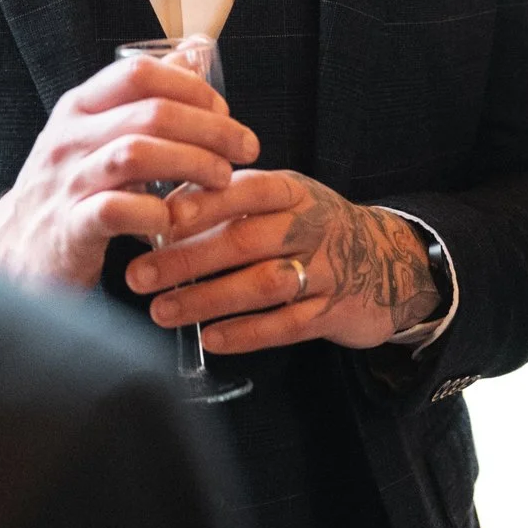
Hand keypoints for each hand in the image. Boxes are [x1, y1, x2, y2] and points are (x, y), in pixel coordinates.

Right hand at [0, 54, 259, 289]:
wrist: (14, 251)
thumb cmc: (67, 188)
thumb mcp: (94, 133)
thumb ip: (141, 98)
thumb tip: (192, 54)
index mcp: (78, 108)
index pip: (138, 74)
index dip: (191, 87)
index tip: (224, 111)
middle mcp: (70, 138)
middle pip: (150, 113)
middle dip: (210, 128)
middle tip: (244, 148)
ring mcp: (67, 182)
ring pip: (136, 155)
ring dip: (192, 164)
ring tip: (222, 180)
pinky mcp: (70, 228)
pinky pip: (118, 210)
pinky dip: (156, 212)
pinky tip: (177, 219)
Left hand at [120, 170, 439, 352]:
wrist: (389, 261)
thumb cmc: (312, 228)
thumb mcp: (282, 199)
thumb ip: (230, 200)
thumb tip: (155, 207)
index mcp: (291, 191)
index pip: (244, 189)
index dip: (202, 203)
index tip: (157, 218)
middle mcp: (309, 226)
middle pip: (244, 240)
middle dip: (187, 259)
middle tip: (138, 275)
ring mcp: (325, 270)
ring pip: (262, 285)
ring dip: (207, 299)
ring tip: (162, 311)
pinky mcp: (333, 311)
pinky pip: (287, 325)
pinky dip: (246, 333)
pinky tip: (210, 339)